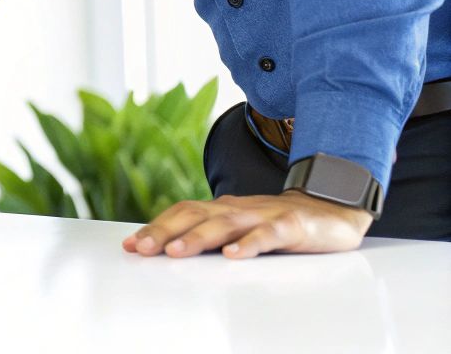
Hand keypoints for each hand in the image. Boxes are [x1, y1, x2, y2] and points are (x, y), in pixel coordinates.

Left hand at [123, 192, 372, 258]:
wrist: (332, 209)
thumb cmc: (278, 223)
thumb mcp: (241, 229)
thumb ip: (211, 238)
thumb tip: (171, 252)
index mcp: (223, 209)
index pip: (182, 213)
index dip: (156, 226)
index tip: (130, 246)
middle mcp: (238, 208)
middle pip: (195, 214)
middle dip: (164, 231)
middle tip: (141, 249)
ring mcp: (264, 214)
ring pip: (226, 223)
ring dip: (198, 237)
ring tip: (176, 252)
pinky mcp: (291, 226)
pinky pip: (268, 233)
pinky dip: (250, 244)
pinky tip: (234, 255)